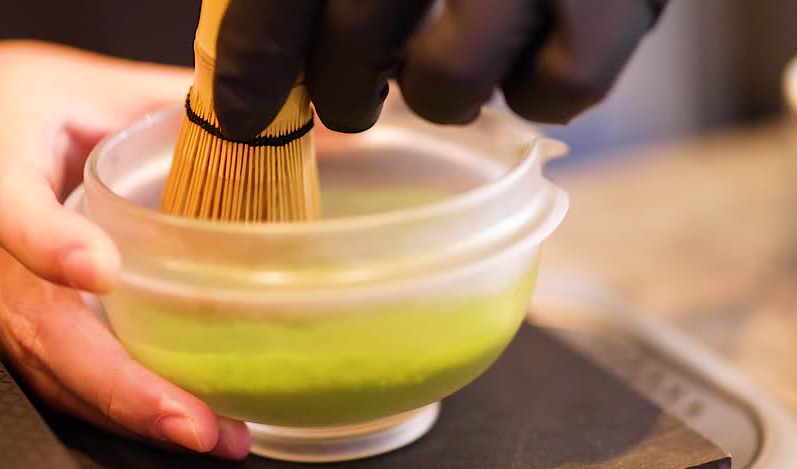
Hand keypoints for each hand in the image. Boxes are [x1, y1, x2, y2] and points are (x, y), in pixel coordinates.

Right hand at [0, 41, 250, 458]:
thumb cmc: (14, 110)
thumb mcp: (87, 82)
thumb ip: (173, 100)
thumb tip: (291, 119)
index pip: (9, 205)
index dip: (49, 242)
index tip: (101, 271)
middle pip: (40, 327)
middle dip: (122, 385)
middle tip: (195, 421)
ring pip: (51, 373)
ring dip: (132, 416)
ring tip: (212, 436)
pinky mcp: (10, 335)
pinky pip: (59, 386)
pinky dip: (121, 415)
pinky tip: (186, 430)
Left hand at [211, 0, 668, 138]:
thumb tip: (258, 40)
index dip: (254, 55)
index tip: (236, 111)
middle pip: (360, 28)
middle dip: (338, 87)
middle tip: (345, 98)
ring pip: (449, 78)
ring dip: (434, 92)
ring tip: (441, 64)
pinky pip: (560, 88)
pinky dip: (535, 92)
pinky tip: (529, 57)